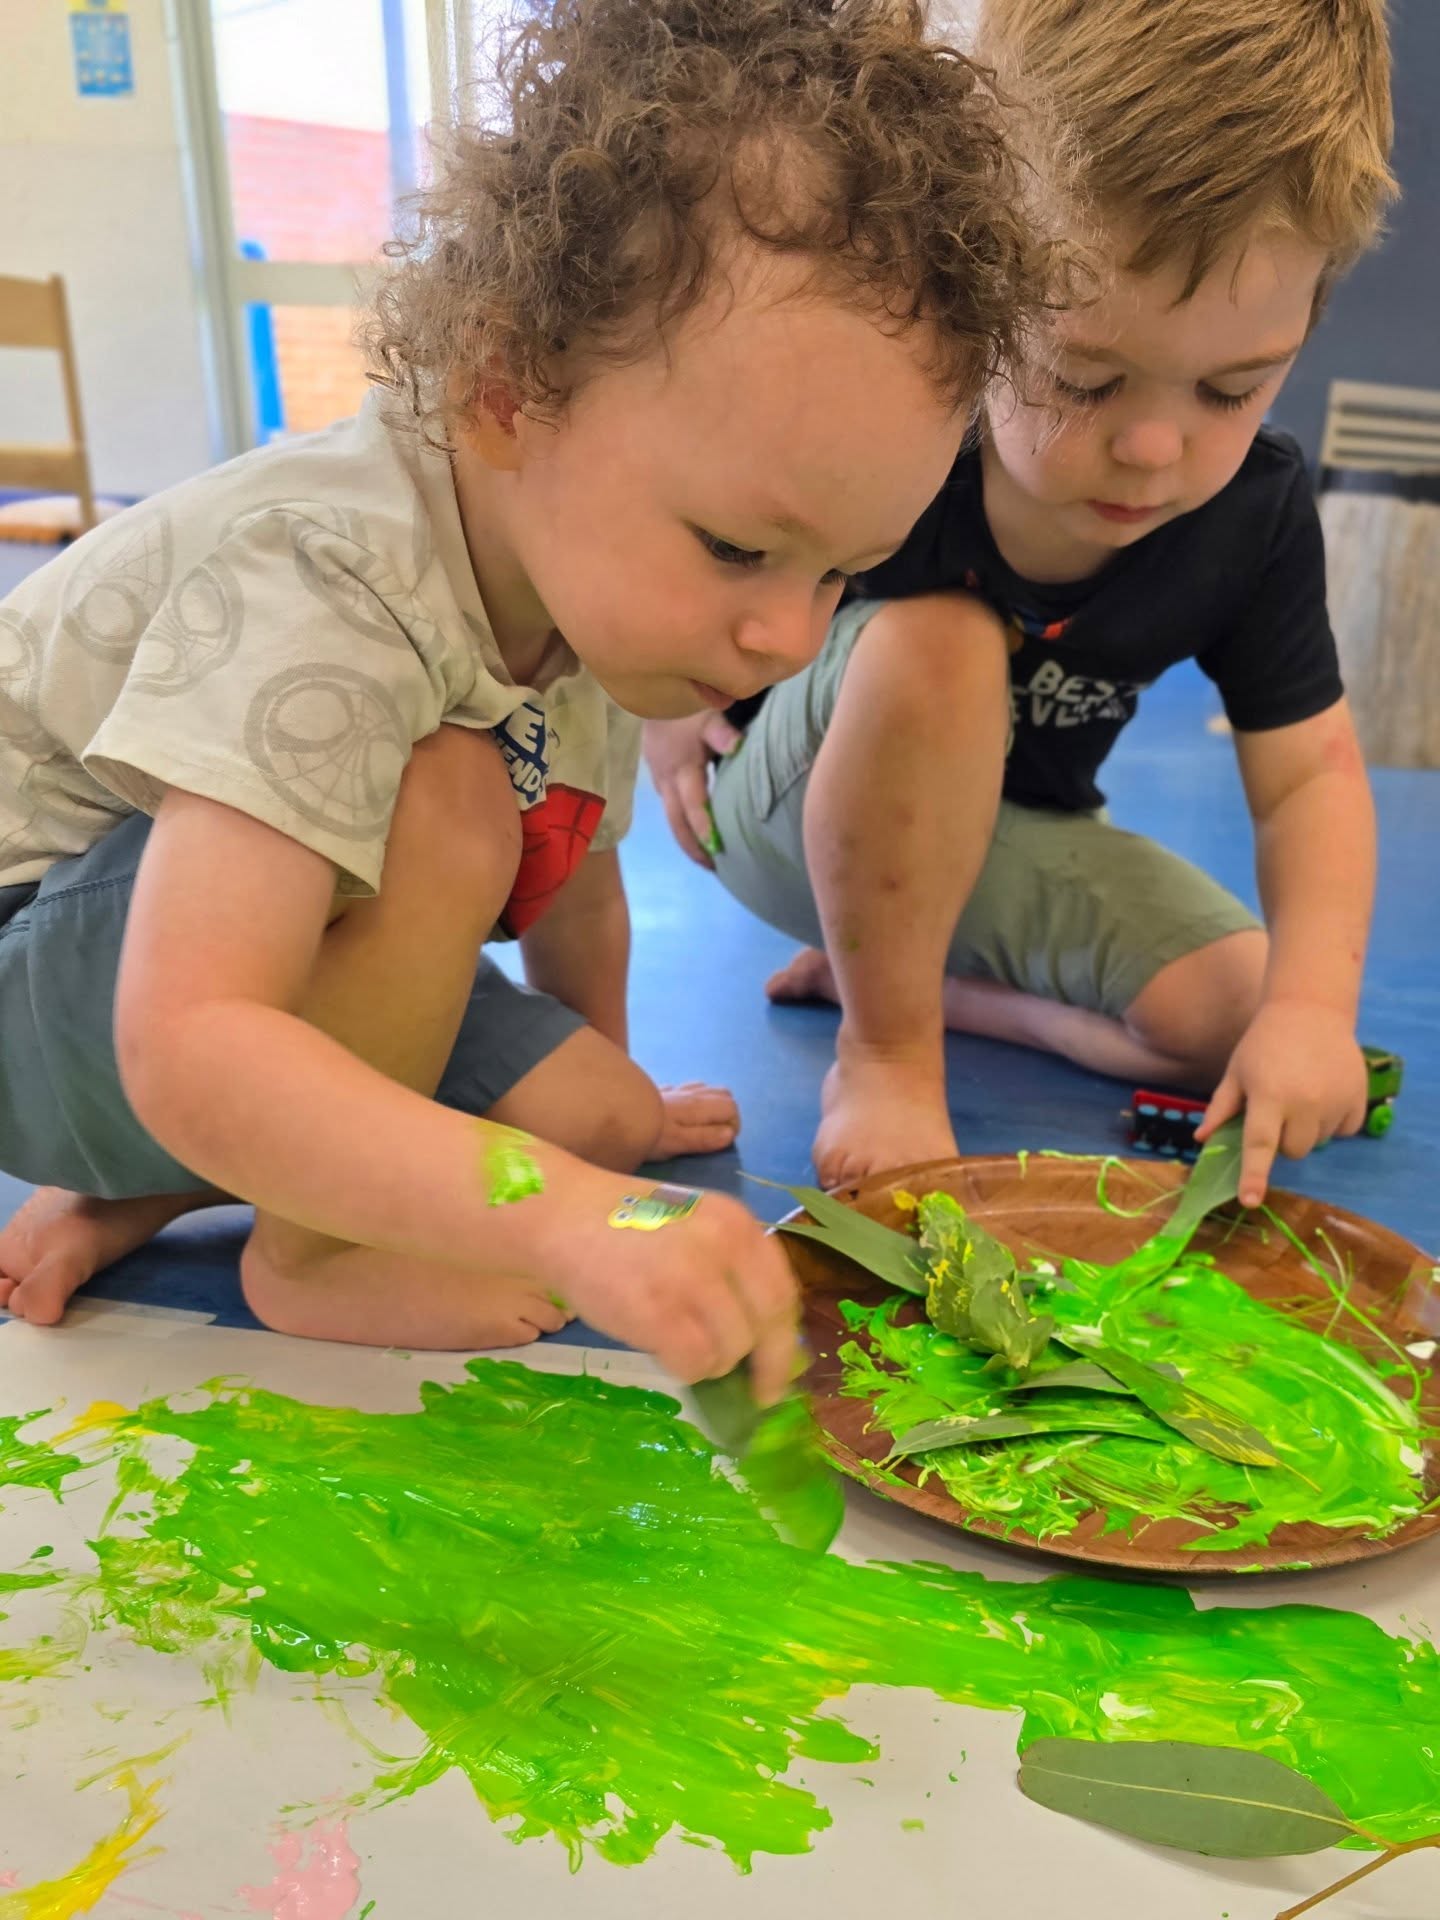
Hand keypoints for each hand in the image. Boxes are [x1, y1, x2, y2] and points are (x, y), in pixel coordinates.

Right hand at [558, 1182, 799, 1402]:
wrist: (560, 1215)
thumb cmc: (622, 1224)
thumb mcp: (692, 1224)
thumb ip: (728, 1266)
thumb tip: (761, 1336)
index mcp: (736, 1222)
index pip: (782, 1291)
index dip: (785, 1337)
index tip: (781, 1366)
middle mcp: (723, 1246)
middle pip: (767, 1325)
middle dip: (767, 1368)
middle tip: (757, 1394)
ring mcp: (691, 1278)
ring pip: (730, 1350)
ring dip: (711, 1363)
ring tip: (680, 1347)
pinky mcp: (658, 1312)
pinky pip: (694, 1364)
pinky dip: (684, 1370)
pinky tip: (662, 1351)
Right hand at [643, 712, 741, 867]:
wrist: (655, 691)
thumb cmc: (688, 704)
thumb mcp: (708, 713)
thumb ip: (722, 732)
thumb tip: (739, 746)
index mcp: (682, 768)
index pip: (693, 805)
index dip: (704, 829)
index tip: (717, 850)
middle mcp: (668, 780)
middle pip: (677, 822)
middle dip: (693, 847)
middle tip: (714, 868)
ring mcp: (660, 780)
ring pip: (671, 818)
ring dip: (687, 840)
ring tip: (707, 860)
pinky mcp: (658, 777)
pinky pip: (669, 808)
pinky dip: (682, 824)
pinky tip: (694, 832)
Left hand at [653, 1082, 740, 1158]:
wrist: (614, 1113)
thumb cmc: (647, 1134)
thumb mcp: (676, 1143)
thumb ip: (703, 1138)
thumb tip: (729, 1135)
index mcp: (697, 1106)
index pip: (731, 1107)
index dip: (732, 1126)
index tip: (720, 1142)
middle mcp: (690, 1093)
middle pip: (723, 1095)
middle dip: (726, 1114)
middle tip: (713, 1134)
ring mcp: (677, 1090)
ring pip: (706, 1089)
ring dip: (711, 1105)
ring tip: (701, 1124)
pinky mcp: (662, 1091)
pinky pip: (687, 1089)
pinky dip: (693, 1099)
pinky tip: (681, 1112)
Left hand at [1196, 1000, 1368, 1207]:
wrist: (1311, 1010)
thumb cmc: (1264, 1042)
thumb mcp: (1236, 1072)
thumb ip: (1221, 1107)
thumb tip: (1201, 1139)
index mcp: (1268, 1096)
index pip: (1259, 1145)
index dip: (1253, 1176)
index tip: (1250, 1200)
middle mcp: (1304, 1102)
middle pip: (1292, 1151)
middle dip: (1282, 1140)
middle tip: (1277, 1109)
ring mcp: (1335, 1102)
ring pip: (1317, 1143)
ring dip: (1306, 1129)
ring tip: (1301, 1093)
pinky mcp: (1358, 1100)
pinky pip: (1342, 1131)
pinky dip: (1332, 1121)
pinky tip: (1324, 1093)